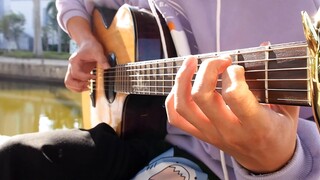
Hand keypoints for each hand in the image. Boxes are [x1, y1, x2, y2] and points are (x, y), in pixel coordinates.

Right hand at [65, 37, 108, 91]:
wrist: (88, 44)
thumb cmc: (91, 46)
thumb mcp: (98, 51)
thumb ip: (102, 59)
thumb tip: (107, 68)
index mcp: (74, 61)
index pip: (76, 74)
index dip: (85, 77)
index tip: (94, 77)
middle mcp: (71, 67)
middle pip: (68, 81)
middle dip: (79, 86)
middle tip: (89, 85)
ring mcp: (72, 71)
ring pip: (69, 84)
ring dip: (78, 88)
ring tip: (89, 86)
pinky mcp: (77, 74)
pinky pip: (73, 84)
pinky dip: (79, 87)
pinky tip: (88, 85)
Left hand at [165, 56, 298, 172]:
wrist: (266, 161)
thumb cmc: (278, 132)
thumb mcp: (288, 109)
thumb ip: (278, 80)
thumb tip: (263, 45)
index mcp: (255, 125)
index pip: (234, 95)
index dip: (232, 73)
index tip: (237, 67)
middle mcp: (228, 131)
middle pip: (202, 96)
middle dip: (207, 69)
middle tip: (219, 60)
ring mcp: (210, 134)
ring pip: (184, 105)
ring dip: (182, 79)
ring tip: (191, 62)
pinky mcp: (200, 135)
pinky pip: (176, 118)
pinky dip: (172, 99)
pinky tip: (181, 85)